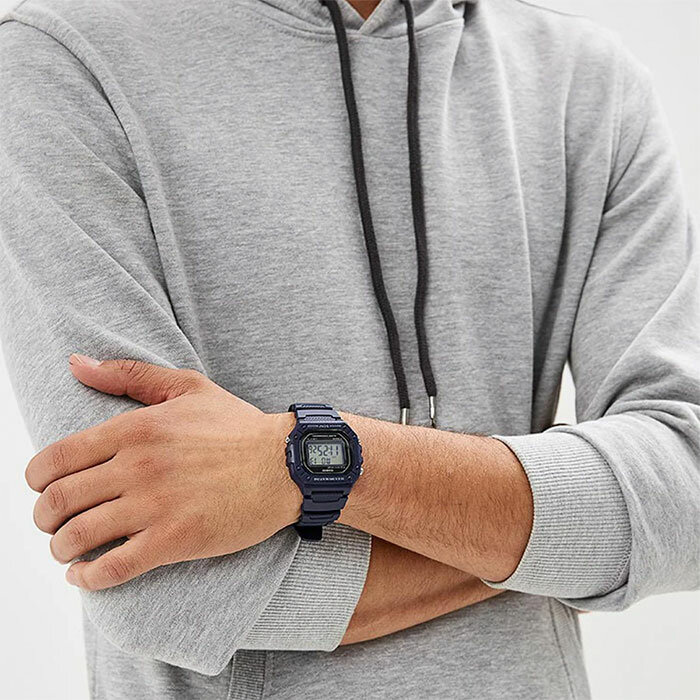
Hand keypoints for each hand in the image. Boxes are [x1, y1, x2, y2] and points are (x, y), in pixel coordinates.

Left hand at [26, 355, 299, 590]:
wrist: (287, 464)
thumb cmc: (238, 426)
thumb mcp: (187, 386)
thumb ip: (128, 374)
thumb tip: (75, 363)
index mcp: (136, 429)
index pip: (54, 459)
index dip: (36, 480)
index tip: (43, 488)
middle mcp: (139, 467)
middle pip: (57, 502)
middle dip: (44, 518)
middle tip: (55, 522)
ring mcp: (156, 505)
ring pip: (76, 537)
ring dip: (61, 549)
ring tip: (69, 549)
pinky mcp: (176, 539)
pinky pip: (112, 568)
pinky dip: (88, 578)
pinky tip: (86, 575)